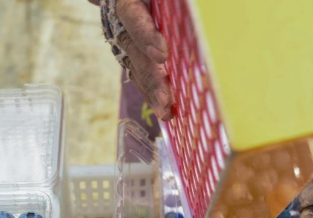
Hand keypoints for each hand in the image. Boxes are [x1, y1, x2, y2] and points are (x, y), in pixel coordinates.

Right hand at [101, 0, 172, 119]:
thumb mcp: (162, 0)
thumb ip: (173, 5)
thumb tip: (191, 14)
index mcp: (127, 2)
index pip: (133, 17)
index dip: (145, 36)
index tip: (161, 55)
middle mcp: (122, 23)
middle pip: (135, 51)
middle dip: (151, 77)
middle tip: (166, 99)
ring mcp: (125, 42)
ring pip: (136, 68)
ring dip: (152, 92)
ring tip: (165, 112)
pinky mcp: (132, 56)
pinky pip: (140, 76)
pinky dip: (152, 95)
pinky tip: (165, 112)